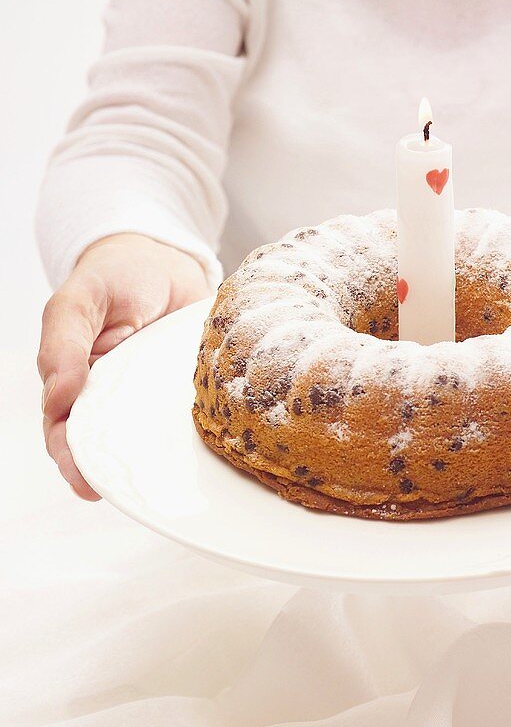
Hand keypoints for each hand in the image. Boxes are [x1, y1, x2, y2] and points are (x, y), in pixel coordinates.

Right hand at [38, 234, 211, 499]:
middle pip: (112, 444)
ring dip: (162, 462)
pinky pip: (196, 416)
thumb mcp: (82, 298)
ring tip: (172, 487)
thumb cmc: (116, 274)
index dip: (73, 460)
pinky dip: (202, 434)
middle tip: (132, 492)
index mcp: (78, 380)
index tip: (87, 484)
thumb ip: (64, 342)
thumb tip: (58, 395)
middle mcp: (116, 394)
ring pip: (155, 438)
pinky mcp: (193, 387)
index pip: (67, 430)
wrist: (166, 256)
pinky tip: (215, 450)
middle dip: (119, 472)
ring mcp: (156, 393)